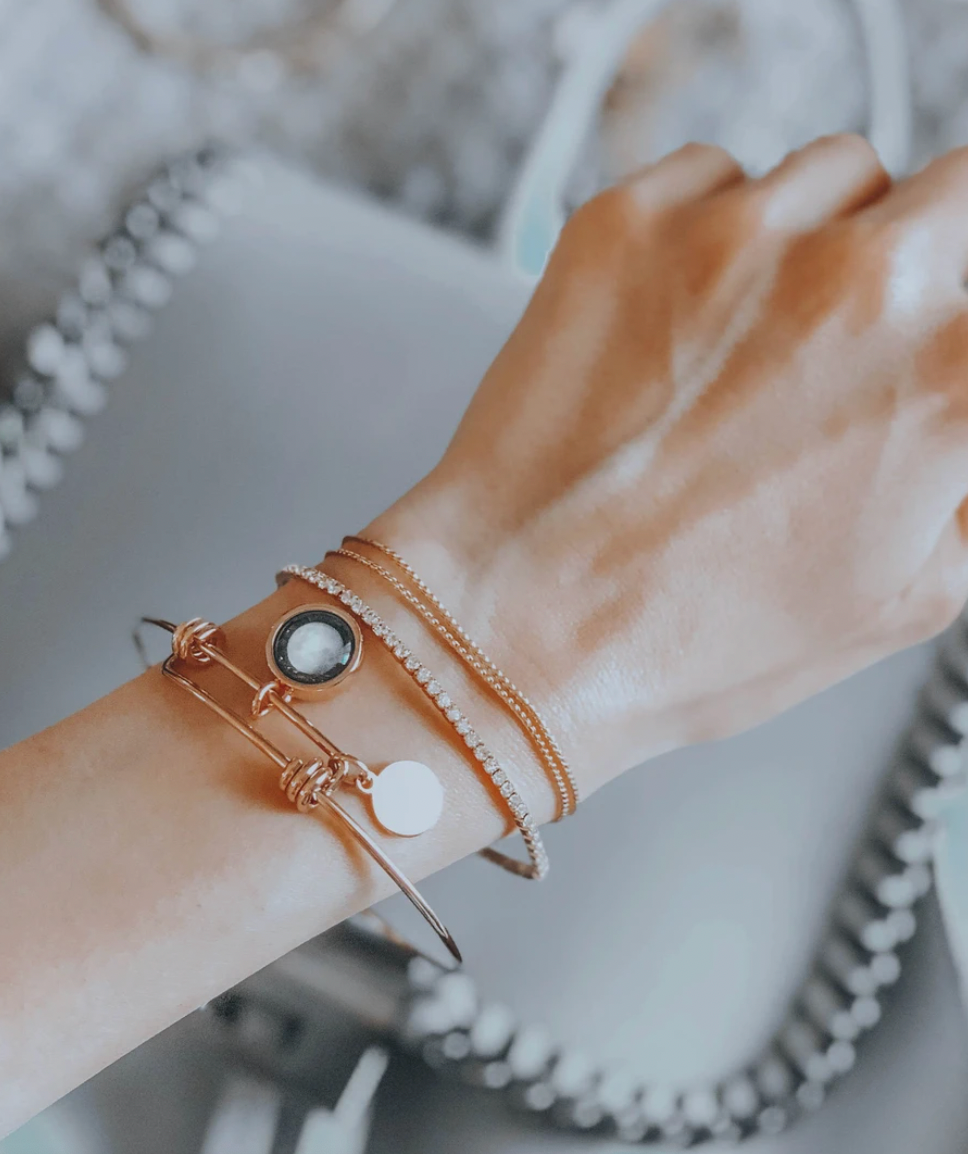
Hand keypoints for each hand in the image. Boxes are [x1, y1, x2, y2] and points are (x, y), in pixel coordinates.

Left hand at [371, 136, 967, 785]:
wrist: (518, 624)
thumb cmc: (688, 637)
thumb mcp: (907, 596)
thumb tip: (959, 414)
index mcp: (948, 375)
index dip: (956, 320)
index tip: (930, 336)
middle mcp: (855, 283)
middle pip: (945, 190)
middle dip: (920, 253)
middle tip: (861, 330)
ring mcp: (734, 237)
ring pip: (831, 175)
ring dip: (816, 239)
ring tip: (756, 340)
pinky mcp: (627, 224)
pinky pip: (711, 178)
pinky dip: (710, 230)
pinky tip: (681, 322)